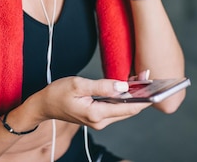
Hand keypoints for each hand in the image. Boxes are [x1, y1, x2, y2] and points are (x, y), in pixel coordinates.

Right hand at [33, 76, 150, 130]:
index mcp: (96, 114)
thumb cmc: (57, 93)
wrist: (44, 105)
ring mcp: (99, 121)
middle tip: (148, 76)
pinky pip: (116, 108)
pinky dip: (123, 98)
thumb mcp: (78, 84)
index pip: (128, 108)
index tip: (152, 84)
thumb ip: (102, 86)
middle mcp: (101, 121)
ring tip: (141, 79)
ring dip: (133, 96)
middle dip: (141, 94)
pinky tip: (127, 86)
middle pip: (128, 109)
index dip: (143, 97)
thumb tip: (123, 85)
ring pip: (123, 109)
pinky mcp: (97, 117)